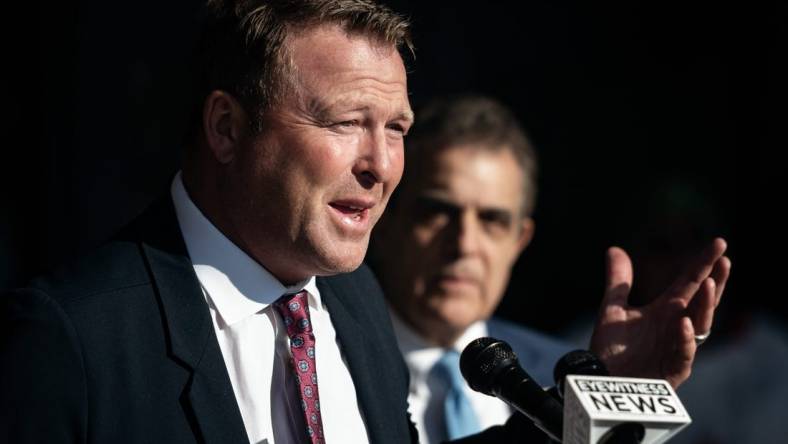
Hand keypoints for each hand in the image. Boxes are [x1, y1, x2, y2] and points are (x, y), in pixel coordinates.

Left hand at [589, 238, 730, 387]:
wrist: (601, 380)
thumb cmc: (613, 349)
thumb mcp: (613, 309)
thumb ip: (618, 281)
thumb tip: (614, 248)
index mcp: (667, 310)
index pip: (690, 283)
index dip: (704, 264)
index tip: (719, 243)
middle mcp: (677, 326)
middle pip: (703, 301)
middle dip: (715, 282)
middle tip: (724, 261)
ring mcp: (678, 347)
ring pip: (700, 325)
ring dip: (705, 305)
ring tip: (708, 283)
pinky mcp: (672, 369)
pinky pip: (683, 353)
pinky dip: (685, 339)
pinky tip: (683, 322)